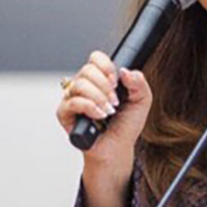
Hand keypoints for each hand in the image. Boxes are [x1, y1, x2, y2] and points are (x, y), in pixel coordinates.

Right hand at [56, 51, 151, 171]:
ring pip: (80, 84)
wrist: (117, 148)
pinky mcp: (64, 113)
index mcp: (100, 78)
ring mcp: (72, 98)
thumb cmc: (126, 125)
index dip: (106, 66)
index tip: (117, 82)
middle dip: (105, 86)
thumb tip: (125, 71)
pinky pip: (72, 102)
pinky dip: (89, 107)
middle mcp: (84, 85)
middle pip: (87, 70)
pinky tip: (99, 116)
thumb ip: (139, 82)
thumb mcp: (142, 101)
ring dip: (99, 98)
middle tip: (115, 102)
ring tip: (108, 112)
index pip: (95, 58)